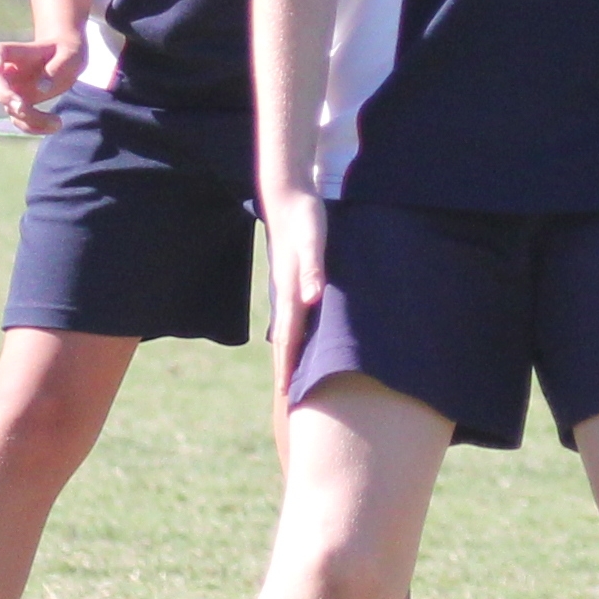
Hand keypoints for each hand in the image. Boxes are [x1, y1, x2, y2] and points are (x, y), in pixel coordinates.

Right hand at [0, 34, 76, 133]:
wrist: (68, 60)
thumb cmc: (68, 52)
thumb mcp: (70, 56)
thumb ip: (57, 68)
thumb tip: (41, 89)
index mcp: (21, 53)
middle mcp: (12, 71)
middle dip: (5, 97)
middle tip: (21, 108)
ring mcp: (14, 89)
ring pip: (9, 107)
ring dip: (30, 118)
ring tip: (58, 123)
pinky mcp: (20, 106)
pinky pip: (19, 120)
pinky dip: (34, 127)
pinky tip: (56, 125)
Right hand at [262, 189, 328, 430]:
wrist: (289, 197)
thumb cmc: (306, 220)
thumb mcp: (313, 242)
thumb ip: (312, 269)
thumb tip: (312, 298)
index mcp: (292, 292)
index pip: (289, 339)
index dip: (288, 367)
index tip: (287, 395)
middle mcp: (288, 295)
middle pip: (285, 341)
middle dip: (285, 370)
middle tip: (287, 401)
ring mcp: (290, 289)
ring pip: (289, 331)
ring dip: (290, 355)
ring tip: (293, 379)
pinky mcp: (296, 281)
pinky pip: (297, 316)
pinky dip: (298, 335)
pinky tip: (304, 340)